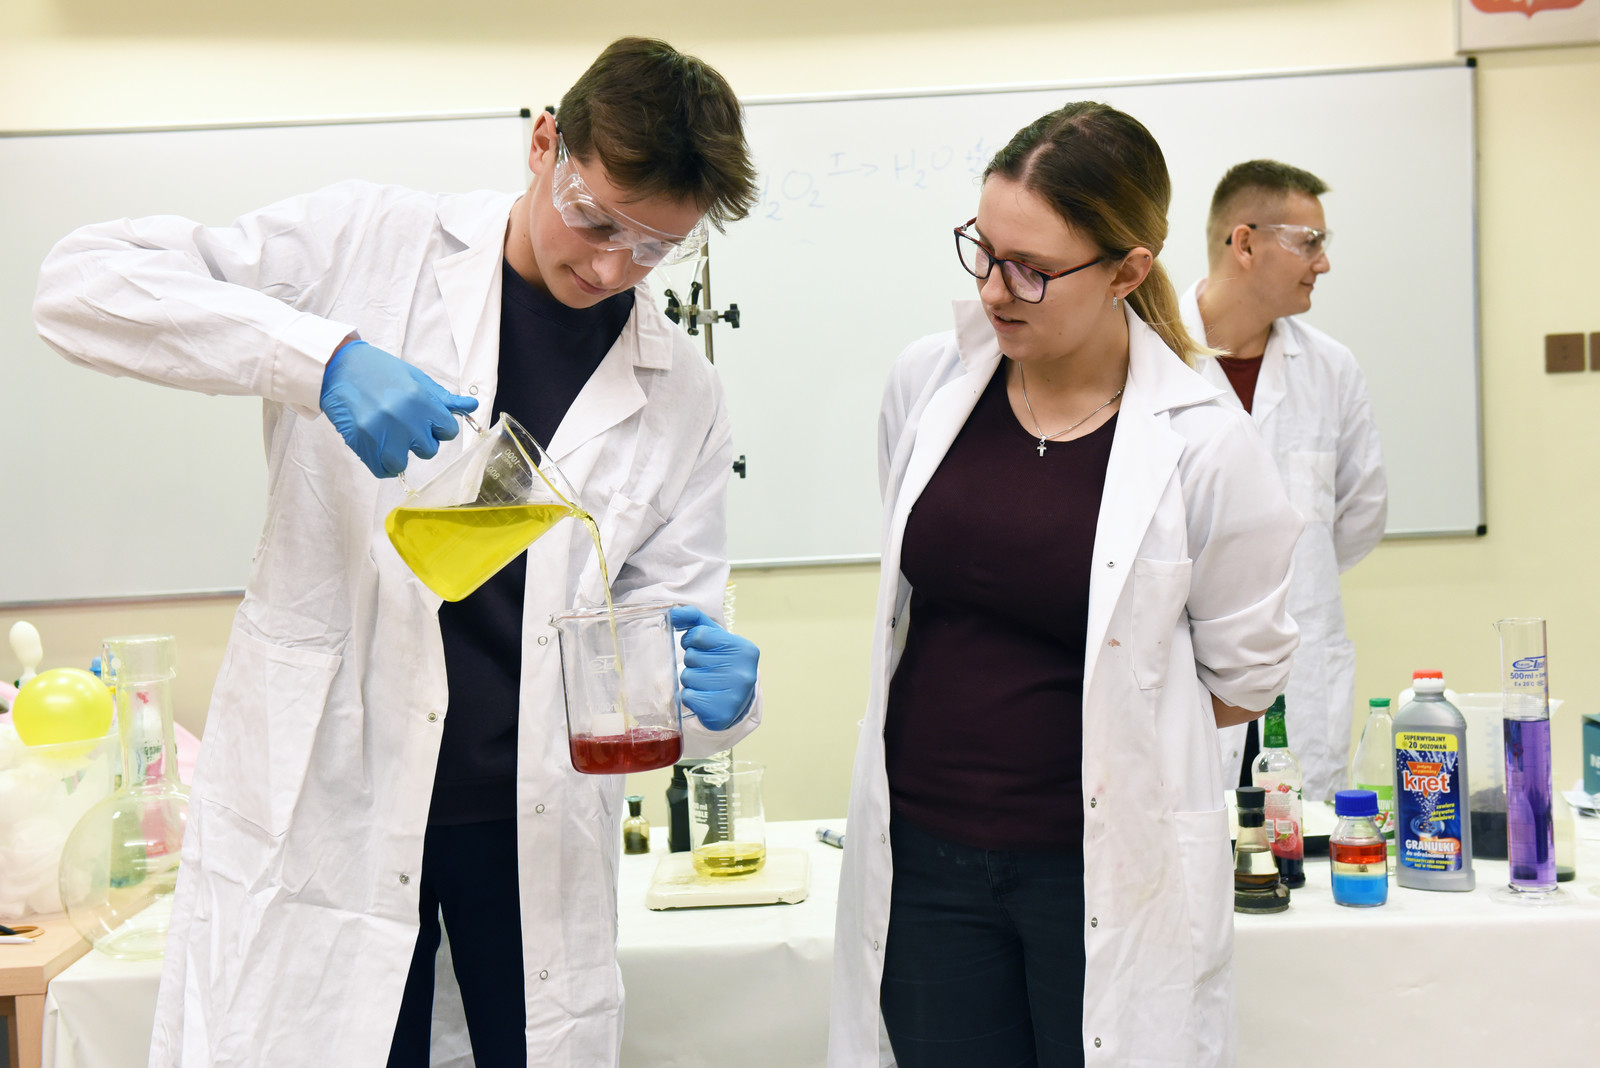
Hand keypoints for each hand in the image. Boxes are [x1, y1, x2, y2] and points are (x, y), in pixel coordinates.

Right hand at [319, 339, 477, 477]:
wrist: (339, 367)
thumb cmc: (380, 371)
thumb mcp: (415, 378)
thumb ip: (442, 398)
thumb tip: (472, 406)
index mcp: (420, 400)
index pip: (448, 431)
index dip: (438, 428)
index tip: (426, 422)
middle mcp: (403, 418)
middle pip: (428, 450)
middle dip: (419, 441)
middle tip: (403, 426)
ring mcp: (381, 432)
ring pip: (403, 463)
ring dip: (399, 455)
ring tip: (390, 438)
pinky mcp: (361, 442)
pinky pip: (381, 469)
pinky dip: (382, 465)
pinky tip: (379, 448)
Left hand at [670, 605, 758, 731]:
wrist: (737, 700)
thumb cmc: (722, 662)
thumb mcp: (715, 637)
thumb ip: (695, 620)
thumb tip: (672, 613)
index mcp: (743, 648)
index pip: (699, 634)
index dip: (691, 640)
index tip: (698, 647)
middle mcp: (742, 670)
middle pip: (692, 657)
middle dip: (693, 662)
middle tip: (706, 668)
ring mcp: (734, 693)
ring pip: (688, 678)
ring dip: (691, 680)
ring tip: (706, 683)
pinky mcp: (721, 712)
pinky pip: (688, 697)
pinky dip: (690, 696)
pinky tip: (704, 697)